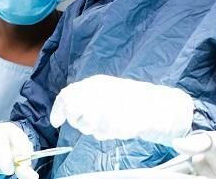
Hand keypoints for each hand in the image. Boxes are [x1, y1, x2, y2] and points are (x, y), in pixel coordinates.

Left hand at [49, 75, 193, 145]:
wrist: (158, 106)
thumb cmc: (130, 99)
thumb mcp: (106, 90)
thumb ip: (84, 96)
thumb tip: (64, 108)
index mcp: (95, 83)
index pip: (67, 95)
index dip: (59, 110)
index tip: (56, 121)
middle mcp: (99, 93)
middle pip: (75, 113)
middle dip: (78, 121)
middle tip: (90, 120)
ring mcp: (108, 109)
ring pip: (86, 126)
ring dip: (94, 128)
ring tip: (109, 121)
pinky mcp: (117, 123)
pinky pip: (102, 133)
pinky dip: (107, 132)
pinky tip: (118, 125)